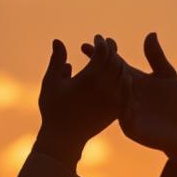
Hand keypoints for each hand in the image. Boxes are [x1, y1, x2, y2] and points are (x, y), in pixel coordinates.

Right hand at [35, 35, 123, 166]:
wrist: (64, 138)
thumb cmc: (53, 110)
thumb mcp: (51, 83)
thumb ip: (56, 60)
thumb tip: (57, 40)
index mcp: (90, 78)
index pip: (103, 51)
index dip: (101, 42)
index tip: (97, 38)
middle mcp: (105, 87)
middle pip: (115, 60)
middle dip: (111, 49)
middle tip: (107, 43)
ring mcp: (113, 100)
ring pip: (123, 74)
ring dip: (118, 63)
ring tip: (112, 57)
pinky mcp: (117, 110)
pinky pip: (125, 90)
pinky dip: (122, 79)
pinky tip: (117, 75)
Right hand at [105, 32, 176, 162]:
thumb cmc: (175, 101)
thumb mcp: (166, 75)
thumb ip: (156, 56)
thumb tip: (151, 34)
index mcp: (130, 81)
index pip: (113, 64)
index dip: (103, 53)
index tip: (91, 40)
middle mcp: (123, 95)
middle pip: (109, 78)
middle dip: (101, 66)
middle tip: (95, 53)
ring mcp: (125, 111)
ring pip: (113, 96)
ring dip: (111, 83)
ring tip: (111, 67)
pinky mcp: (130, 127)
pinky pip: (124, 113)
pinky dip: (125, 101)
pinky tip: (127, 88)